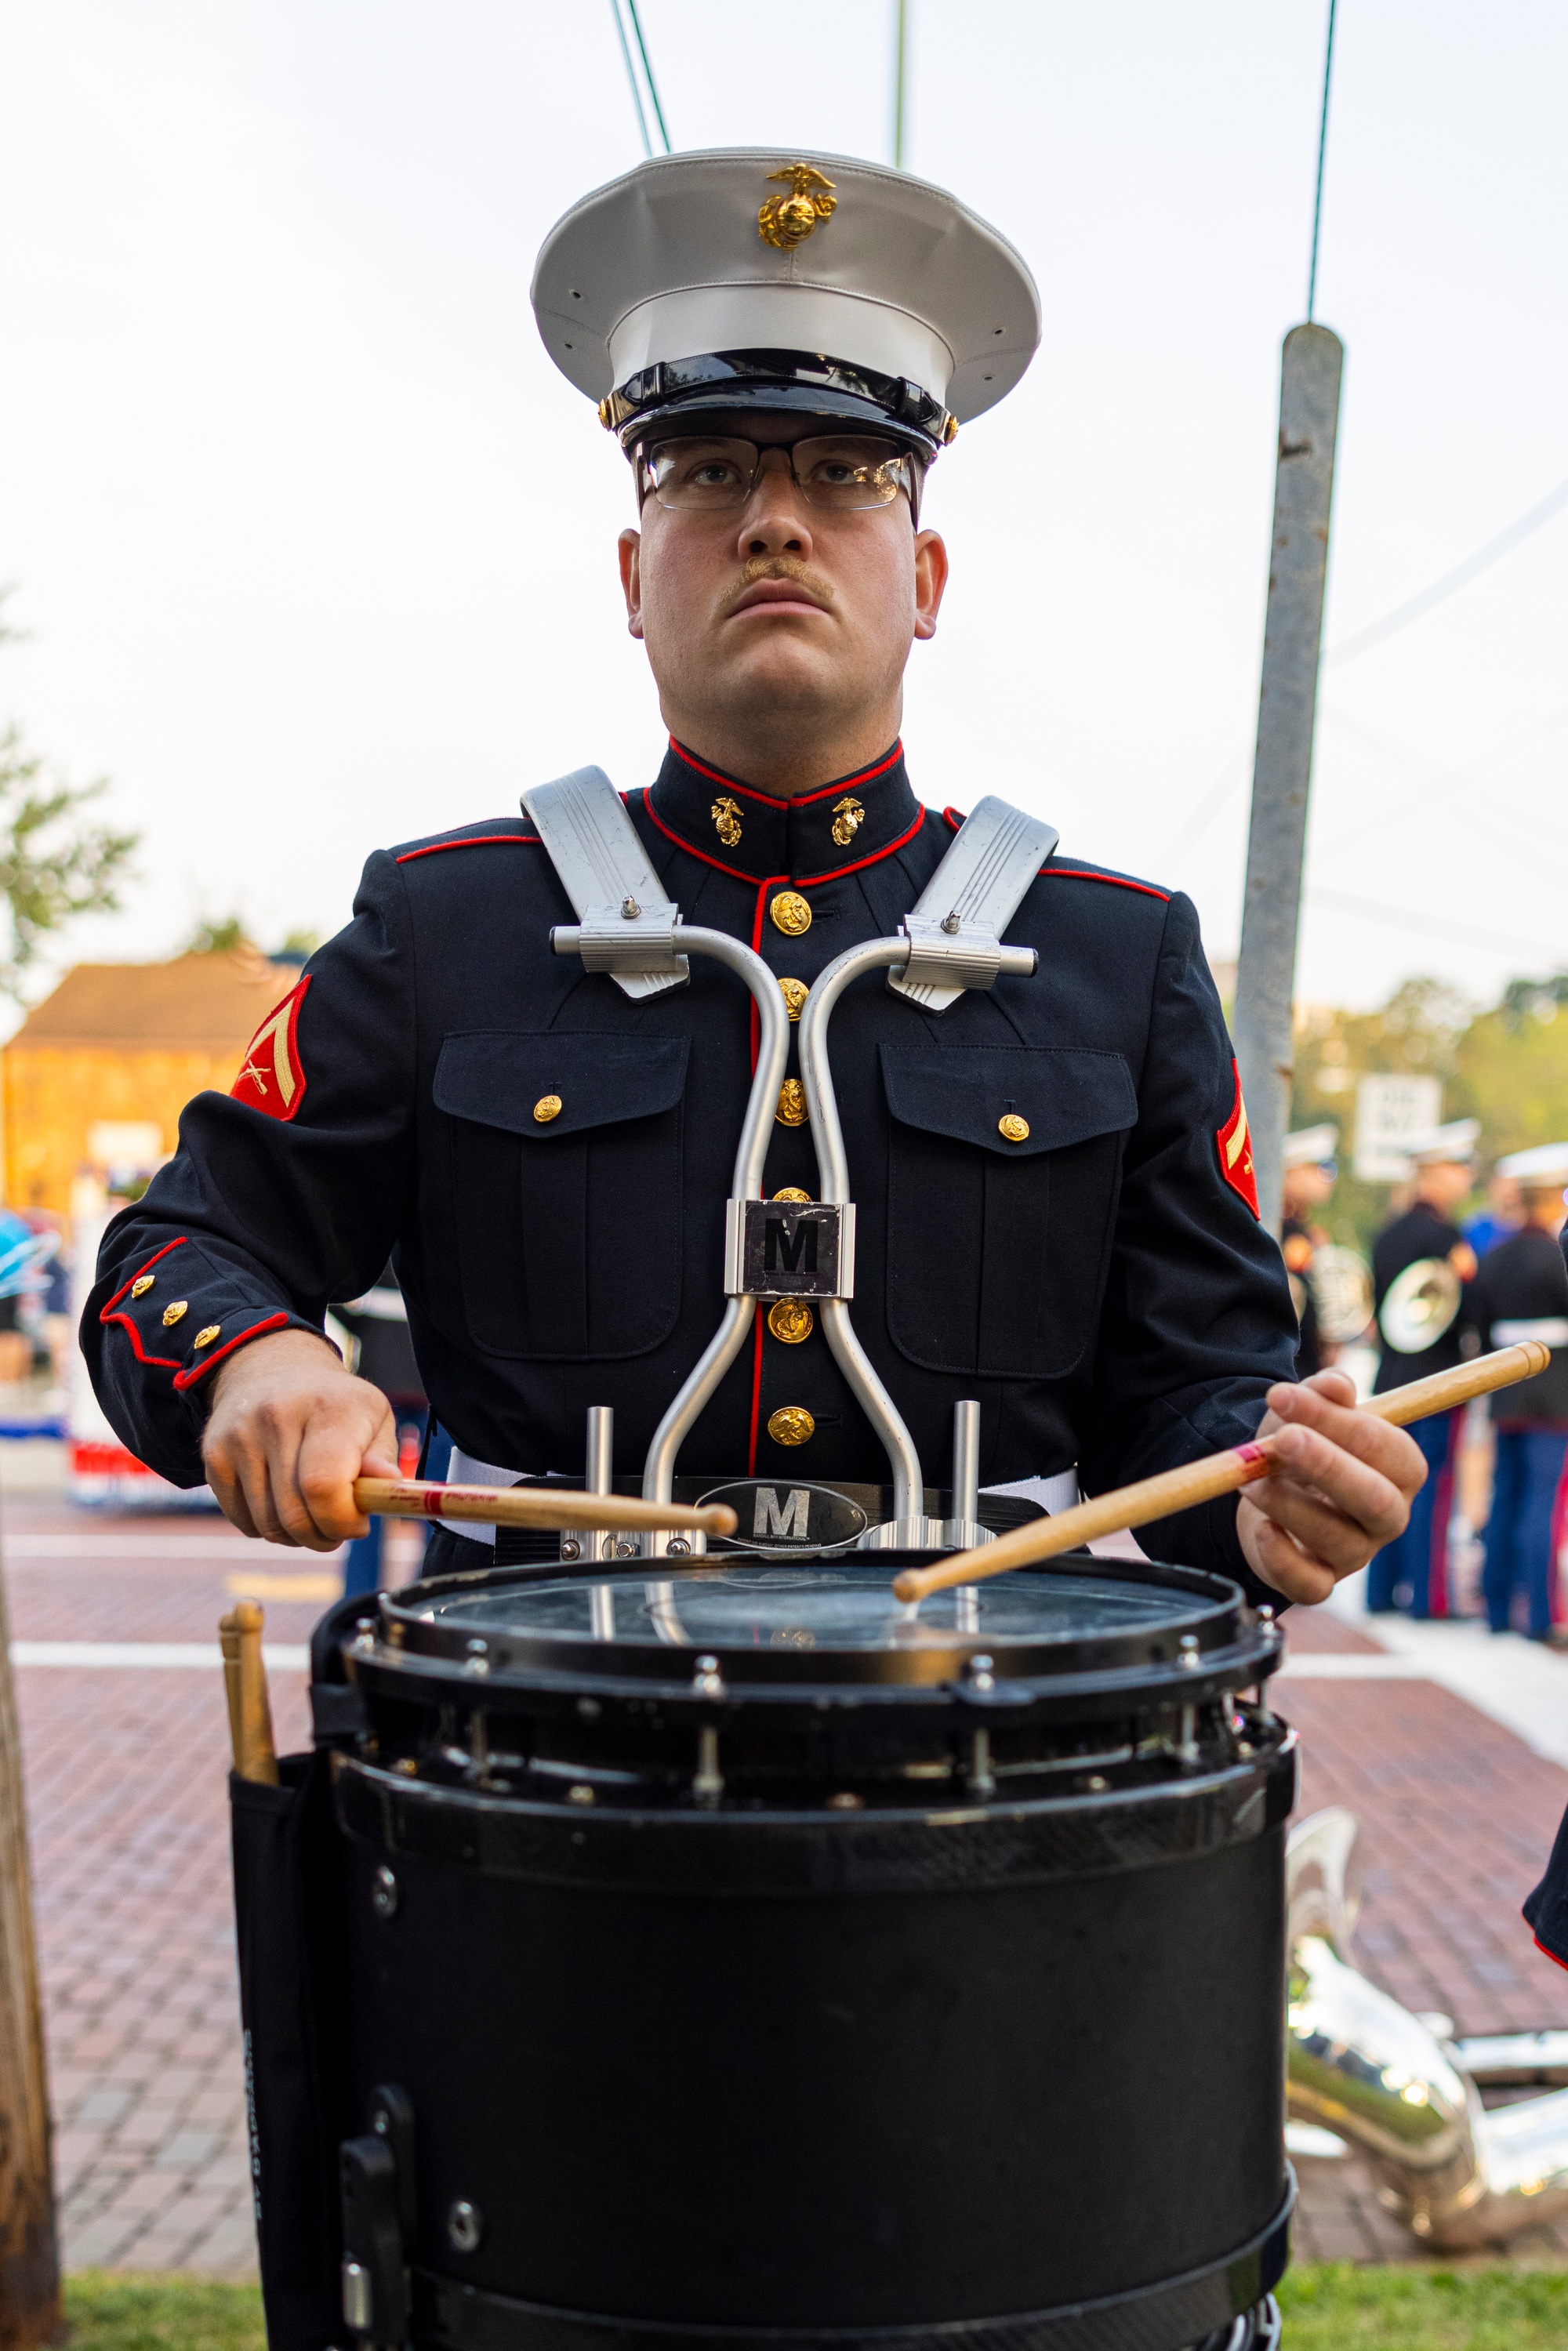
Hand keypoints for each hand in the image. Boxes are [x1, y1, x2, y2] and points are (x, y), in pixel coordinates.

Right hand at [202, 1327, 398, 1549]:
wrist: (270, 1368)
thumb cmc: (334, 1404)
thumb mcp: (373, 1417)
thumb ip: (382, 1458)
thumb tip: (390, 1486)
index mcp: (328, 1408)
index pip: (324, 1486)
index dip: (342, 1521)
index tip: (358, 1523)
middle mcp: (277, 1417)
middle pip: (295, 1515)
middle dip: (324, 1536)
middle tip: (337, 1527)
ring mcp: (239, 1436)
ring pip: (268, 1525)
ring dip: (296, 1536)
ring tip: (313, 1515)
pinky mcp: (213, 1455)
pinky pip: (242, 1521)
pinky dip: (266, 1527)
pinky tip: (282, 1503)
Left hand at [1236, 1368, 1425, 1604]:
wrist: (1265, 1493)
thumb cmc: (1299, 1449)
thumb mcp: (1305, 1413)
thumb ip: (1323, 1394)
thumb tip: (1335, 1385)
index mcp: (1398, 1469)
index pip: (1385, 1446)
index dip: (1335, 1420)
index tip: (1281, 1395)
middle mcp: (1388, 1515)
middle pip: (1375, 1499)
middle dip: (1327, 1465)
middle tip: (1283, 1439)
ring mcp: (1357, 1553)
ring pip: (1339, 1539)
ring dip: (1287, 1504)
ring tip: (1249, 1478)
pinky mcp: (1320, 1581)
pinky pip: (1312, 1585)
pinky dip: (1283, 1559)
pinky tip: (1263, 1530)